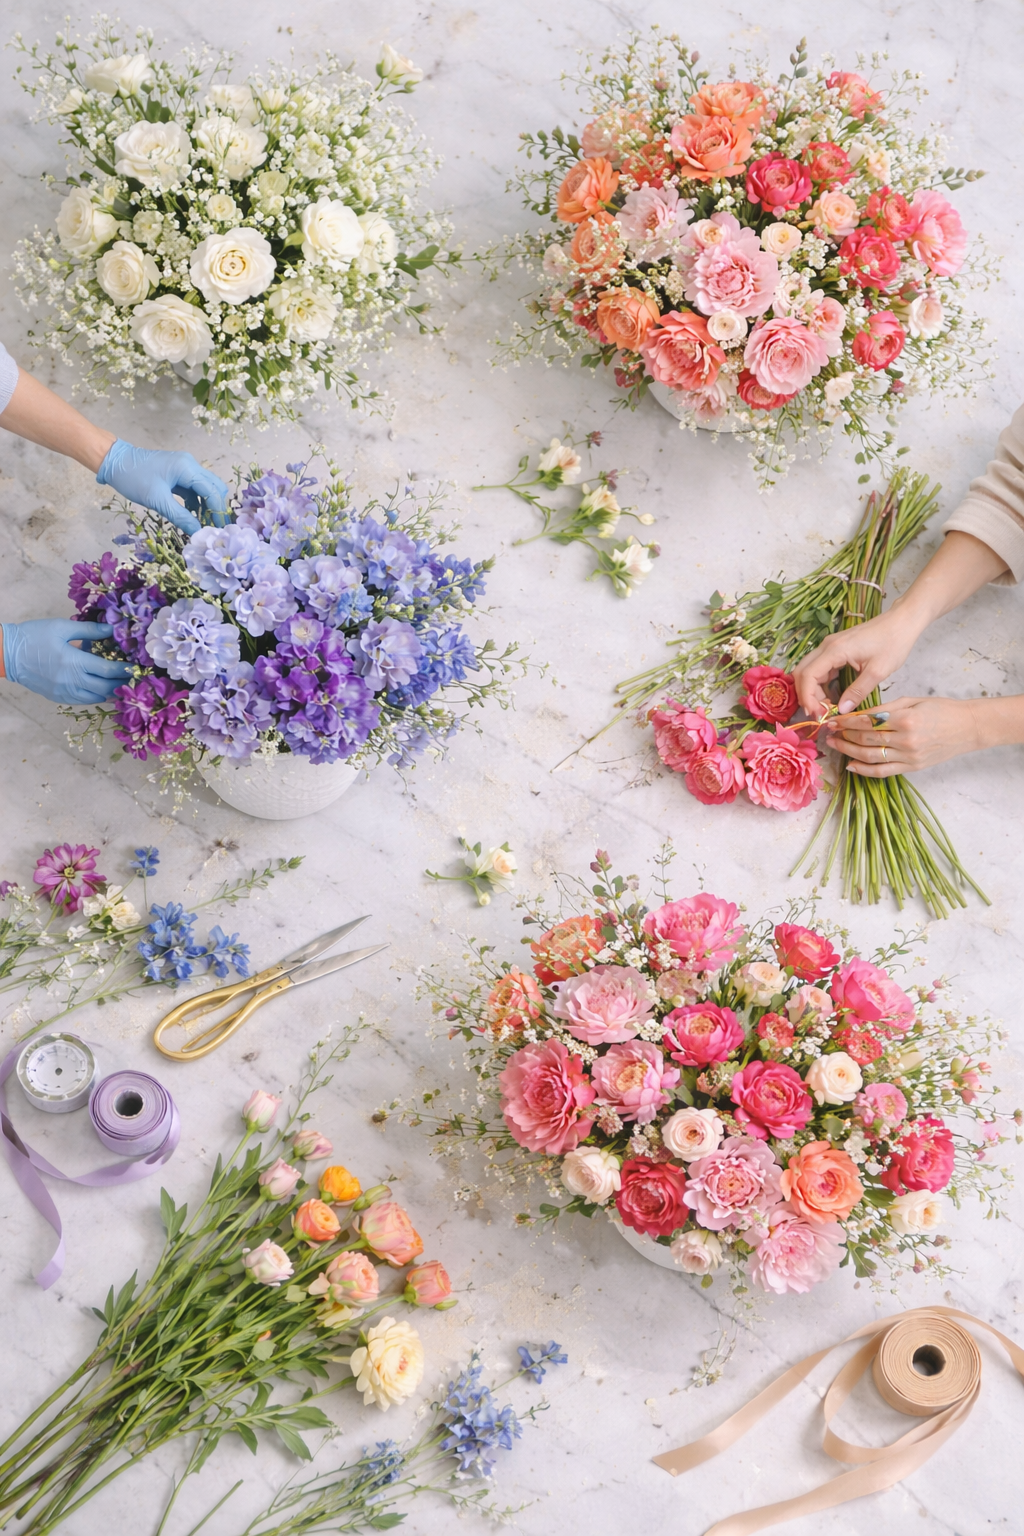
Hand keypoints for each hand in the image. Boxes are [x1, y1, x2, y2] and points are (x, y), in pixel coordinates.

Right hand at [1, 620, 132, 704]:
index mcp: (74, 662)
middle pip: (106, 688)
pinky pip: (84, 701)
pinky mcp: (58, 697)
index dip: (126, 670)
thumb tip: (111, 629)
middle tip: (136, 679)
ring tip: (123, 685)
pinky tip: (103, 689)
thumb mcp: (61, 627)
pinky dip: (96, 696)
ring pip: (96, 698)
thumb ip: (89, 630)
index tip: (138, 668)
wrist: (7, 654)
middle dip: (123, 684)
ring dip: (111, 693)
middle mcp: (72, 681)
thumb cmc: (33, 636)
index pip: (108, 671)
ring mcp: (64, 692)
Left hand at [96, 441, 229, 534]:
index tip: (219, 530)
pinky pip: (194, 489)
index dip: (218, 512)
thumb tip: (198, 534)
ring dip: (206, 506)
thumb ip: (180, 517)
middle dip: (216, 508)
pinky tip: (192, 516)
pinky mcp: (178, 473)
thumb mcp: (157, 500)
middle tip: (213, 528)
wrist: (113, 461)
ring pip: (205, 488)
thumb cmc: (133, 478)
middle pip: (214, 487)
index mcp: (187, 468)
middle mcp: (190, 465)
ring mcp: (185, 468)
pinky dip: (196, 502)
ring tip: (202, 525)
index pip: (212, 492)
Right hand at [792, 607, 921, 719]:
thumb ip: (858, 692)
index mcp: (834, 650)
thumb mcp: (878, 671)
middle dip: (806, 695)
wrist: (902, 622)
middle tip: (819, 713)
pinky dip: (820, 683)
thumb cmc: (893, 643)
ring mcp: (830, 646)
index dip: (807, 697)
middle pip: (803, 672)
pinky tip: (830, 696)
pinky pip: (820, 668)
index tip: (817, 714)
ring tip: (825, 708)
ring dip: (812, 690)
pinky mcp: (836, 649)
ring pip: (809, 670)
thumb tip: (841, 711)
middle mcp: (827, 646)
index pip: (808, 675)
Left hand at [825, 696, 984, 776]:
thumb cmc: (941, 709)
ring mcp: (908, 756)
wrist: (967, 727)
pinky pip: (882, 772)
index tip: (833, 719)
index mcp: (905, 719)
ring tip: (834, 745)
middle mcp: (905, 740)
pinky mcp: (912, 768)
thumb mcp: (911, 701)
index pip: (866, 721)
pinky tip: (850, 765)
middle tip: (829, 731)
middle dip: (843, 734)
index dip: (846, 721)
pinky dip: (864, 770)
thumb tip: (857, 714)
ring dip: (848, 751)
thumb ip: (884, 709)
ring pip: (869, 756)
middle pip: (865, 738)